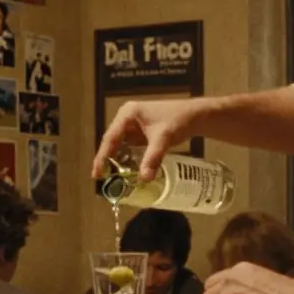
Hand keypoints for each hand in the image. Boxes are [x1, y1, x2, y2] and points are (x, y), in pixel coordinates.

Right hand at [91, 98, 206, 181]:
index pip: (110, 137)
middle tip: (101, 178)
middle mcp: (127, 117)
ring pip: (119, 144)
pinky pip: (128, 146)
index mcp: (127, 114)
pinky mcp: (140, 131)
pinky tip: (124, 169)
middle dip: (106, 159)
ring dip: (115, 159)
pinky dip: (126, 157)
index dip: (102, 156)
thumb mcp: (163, 139)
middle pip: (112, 141)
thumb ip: (152, 158)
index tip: (97, 174)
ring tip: (109, 176)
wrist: (197, 115)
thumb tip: (144, 179)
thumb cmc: (179, 120)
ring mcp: (133, 124)